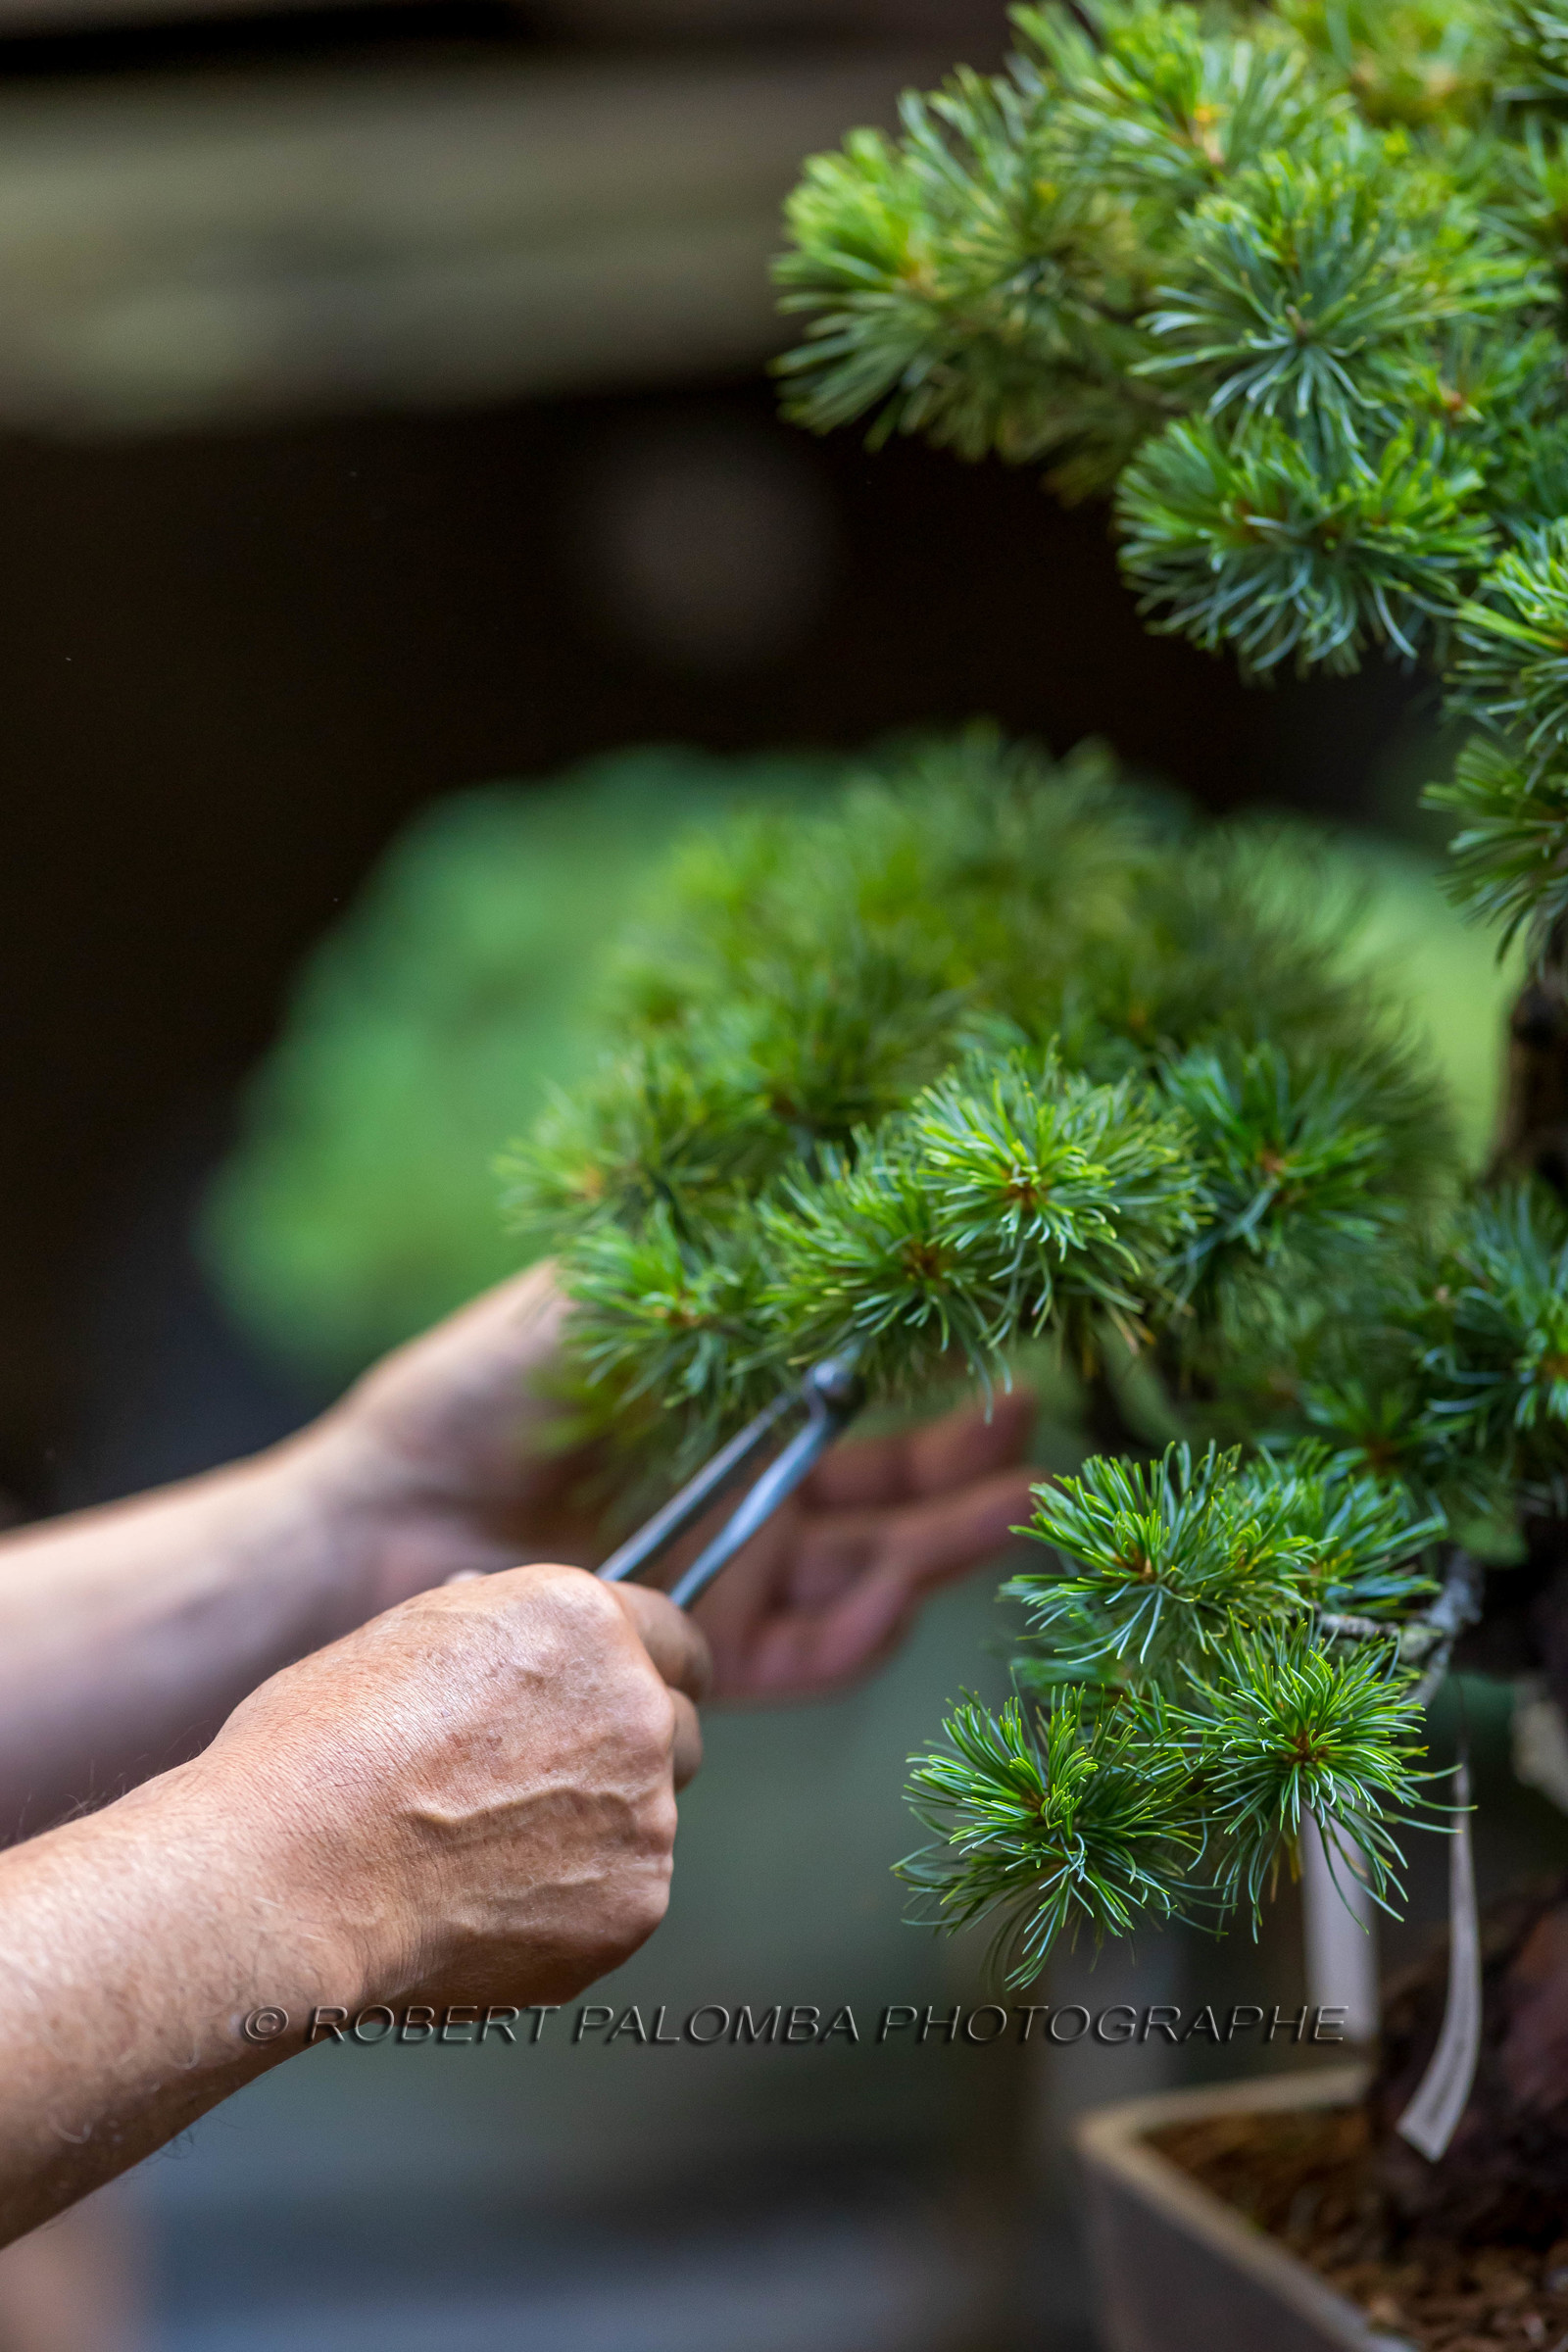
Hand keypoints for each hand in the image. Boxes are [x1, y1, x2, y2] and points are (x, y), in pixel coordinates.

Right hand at [197, 1563, 708, 2012]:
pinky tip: (484, 1907)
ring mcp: (645, 1814)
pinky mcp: (633, 1907)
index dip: (644, 1667)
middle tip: (541, 1790)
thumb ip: (499, 1635)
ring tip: (481, 1857)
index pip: (672, 1634)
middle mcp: (635, 1707)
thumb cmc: (315, 1755)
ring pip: (648, 1819)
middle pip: (675, 1727)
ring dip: (596, 1832)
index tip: (625, 1697)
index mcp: (584, 1620)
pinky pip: (621, 1898)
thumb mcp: (408, 1638)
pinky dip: (573, 1907)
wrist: (286, 1882)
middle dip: (627, 1752)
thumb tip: (522, 1642)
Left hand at [310, 1264, 1035, 1704]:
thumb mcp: (594, 1301)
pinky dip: (860, 1633)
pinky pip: (805, 1653)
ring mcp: (730, 1573)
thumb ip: (702, 1272)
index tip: (1008, 1353)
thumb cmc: (477, 1393)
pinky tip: (900, 1595)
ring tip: (1018, 1512)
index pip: (861, 1401)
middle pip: (886, 1488)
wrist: (375, 1518)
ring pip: (868, 1568)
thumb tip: (822, 1195)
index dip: (937, 1384)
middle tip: (1042, 1449)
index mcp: (728, 1406)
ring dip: (944, 1546)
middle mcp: (746, 1490)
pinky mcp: (702, 1650)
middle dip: (968, 1470)